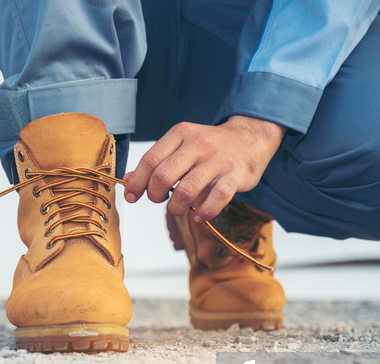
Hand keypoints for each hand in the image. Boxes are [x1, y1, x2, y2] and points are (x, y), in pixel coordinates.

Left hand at [124, 116, 284, 221]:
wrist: (251, 137)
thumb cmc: (210, 146)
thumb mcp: (181, 144)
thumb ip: (157, 160)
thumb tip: (128, 179)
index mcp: (181, 134)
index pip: (150, 160)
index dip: (137, 182)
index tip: (132, 196)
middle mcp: (198, 144)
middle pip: (163, 176)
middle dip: (155, 195)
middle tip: (159, 200)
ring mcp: (218, 159)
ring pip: (186, 190)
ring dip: (176, 207)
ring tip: (178, 209)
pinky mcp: (236, 175)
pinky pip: (216, 198)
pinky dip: (204, 212)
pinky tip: (198, 215)